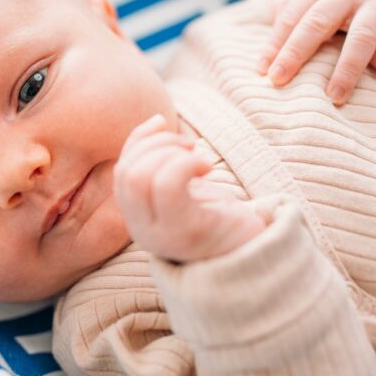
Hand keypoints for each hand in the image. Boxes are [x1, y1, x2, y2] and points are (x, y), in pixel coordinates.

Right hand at [114, 114, 266, 262]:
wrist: (254, 255)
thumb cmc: (219, 218)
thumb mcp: (182, 187)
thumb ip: (161, 162)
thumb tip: (156, 120)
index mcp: (139, 220)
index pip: (122, 172)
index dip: (139, 140)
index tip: (166, 125)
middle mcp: (142, 232)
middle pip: (128, 173)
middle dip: (157, 144)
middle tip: (189, 145)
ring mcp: (162, 235)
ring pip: (141, 177)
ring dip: (170, 152)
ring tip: (198, 157)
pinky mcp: (188, 233)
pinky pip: (168, 186)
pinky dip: (185, 163)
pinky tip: (207, 167)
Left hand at [257, 0, 375, 104]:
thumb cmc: (340, 1)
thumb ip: (288, 13)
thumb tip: (264, 46)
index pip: (292, 14)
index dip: (276, 42)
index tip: (264, 70)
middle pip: (319, 20)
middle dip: (297, 51)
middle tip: (279, 80)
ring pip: (362, 35)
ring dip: (347, 67)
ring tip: (334, 96)